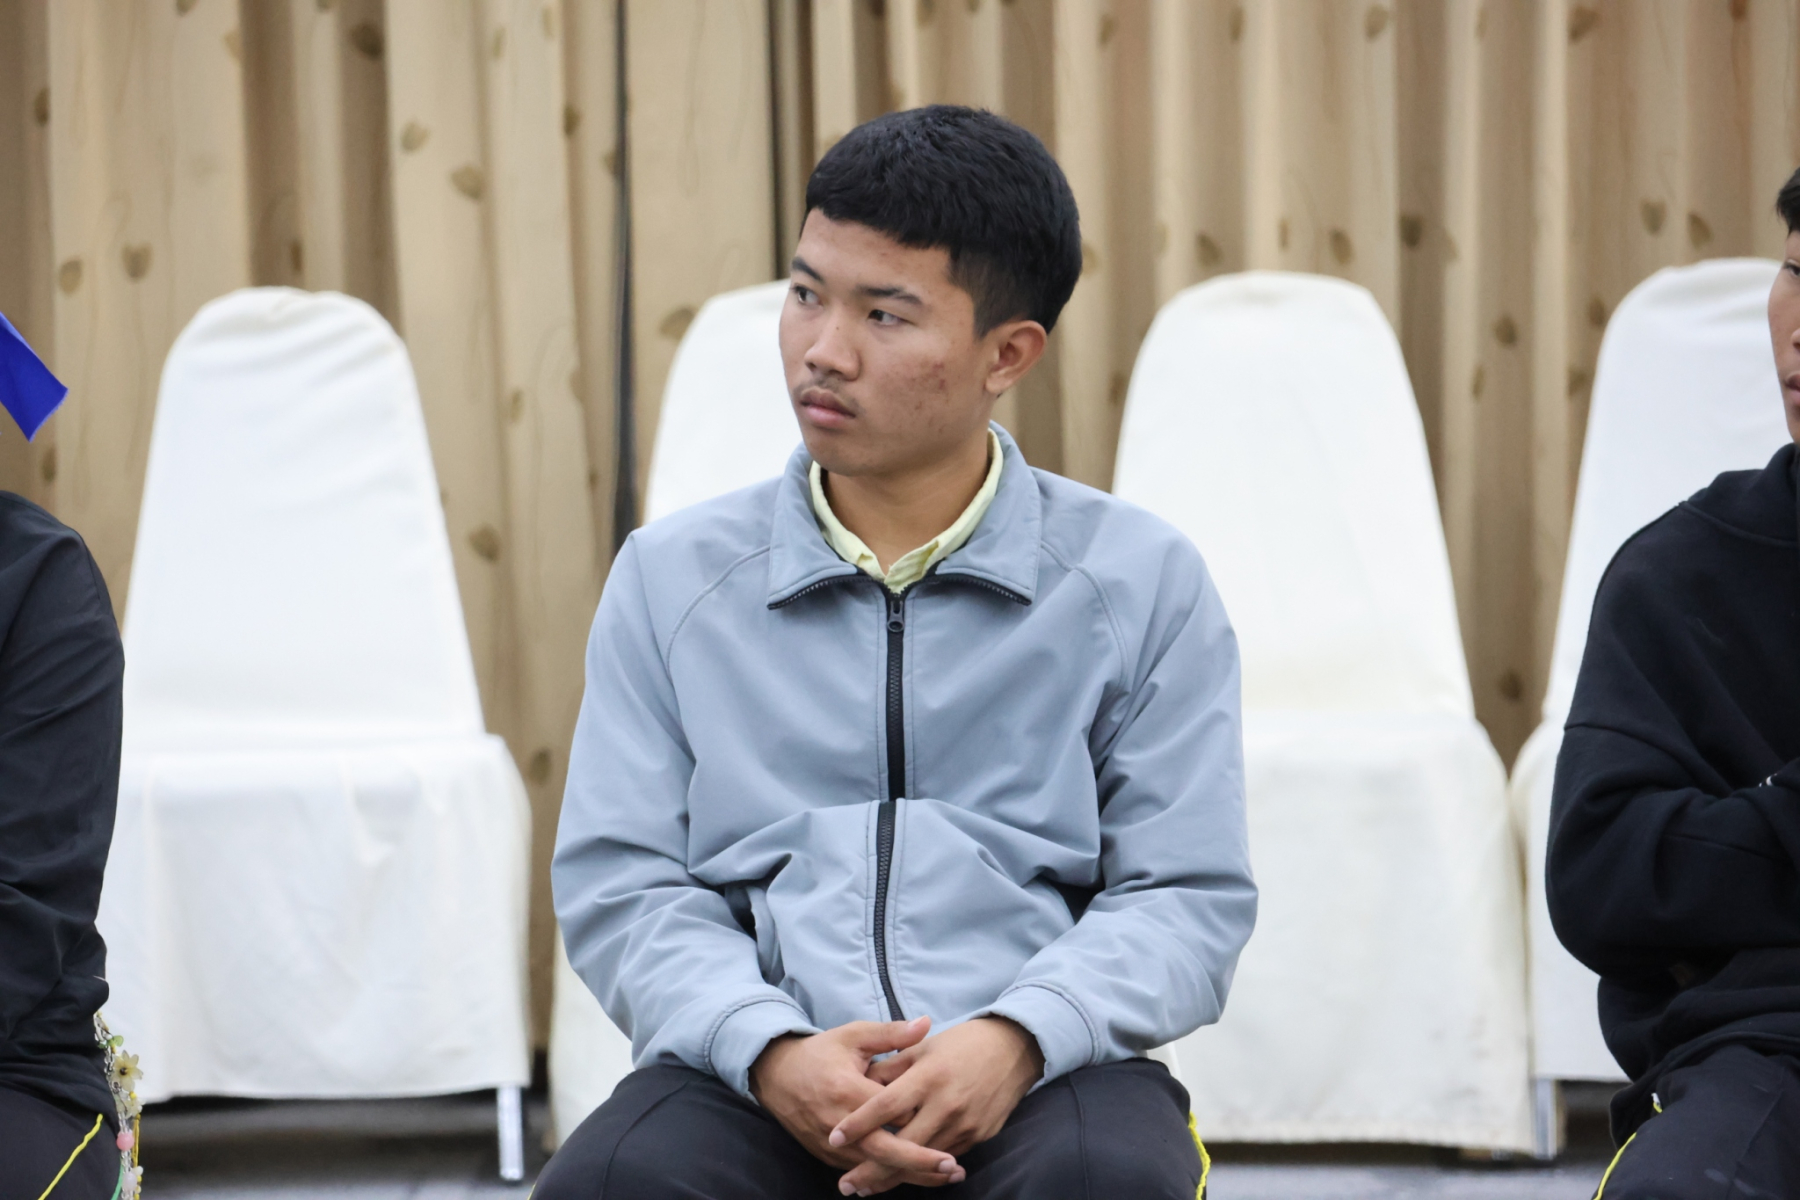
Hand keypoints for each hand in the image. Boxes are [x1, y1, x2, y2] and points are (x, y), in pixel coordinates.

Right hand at [749, 1016, 965, 1190]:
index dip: (917, 1119)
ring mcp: (831, 1144)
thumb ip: (891, 1034)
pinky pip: (862, 1171)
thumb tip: (926, 1023)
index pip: (888, 1113)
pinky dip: (889, 1177)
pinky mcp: (828, 1156)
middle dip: (920, 1163)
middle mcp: (838, 1124)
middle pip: (884, 1152)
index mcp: (847, 1090)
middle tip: (953, 1167)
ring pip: (875, 1168)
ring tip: (946, 1176)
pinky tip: (917, 1177)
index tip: (951, 1128)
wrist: (777, 1076)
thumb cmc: (822, 1052)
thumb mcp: (854, 1035)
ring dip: (910, 1176)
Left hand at [829, 1017, 1044, 1195]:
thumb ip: (891, 1068)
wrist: (1013, 1049)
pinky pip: (945, 1157)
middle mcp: (946, 1103)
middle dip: (873, 1170)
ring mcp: (965, 1123)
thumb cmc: (962, 1043)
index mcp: (929, 1075)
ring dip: (894, 1177)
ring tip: (867, 1188)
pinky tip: (904, 1176)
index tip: (834, 1138)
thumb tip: (861, 1086)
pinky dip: (923, 1169)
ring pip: (923, 1160)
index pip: (885, 1106)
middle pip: (903, 1146)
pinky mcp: (979, 1136)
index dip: (858, 1124)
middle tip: (846, 1185)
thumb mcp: (923, 1047)